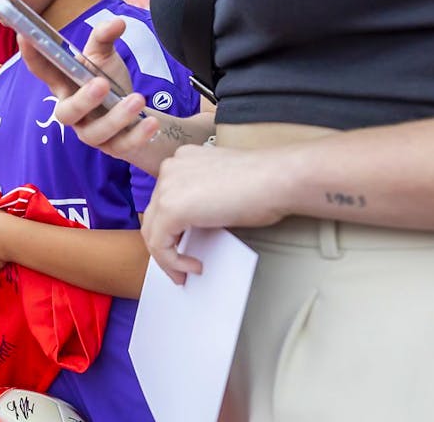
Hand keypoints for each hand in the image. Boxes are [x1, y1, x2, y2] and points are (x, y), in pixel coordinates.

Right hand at [19, 20, 159, 162]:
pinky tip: (151, 123)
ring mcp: (92, 132)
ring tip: (137, 99)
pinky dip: (137, 134)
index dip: (31, 55)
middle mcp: (74, 112)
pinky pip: (122, 146)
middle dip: (82, 100)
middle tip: (101, 83)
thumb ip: (105, 37)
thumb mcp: (105, 57)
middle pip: (66, 113)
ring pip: (95, 133)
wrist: (137, 117)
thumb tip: (116, 23)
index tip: (24, 35)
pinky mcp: (114, 147)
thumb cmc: (111, 84)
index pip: (43, 71)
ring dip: (116, 117)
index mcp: (65, 86)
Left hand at [142, 144, 288, 283]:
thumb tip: (196, 224)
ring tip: (185, 274)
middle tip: (180, 267)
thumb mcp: (222, 188)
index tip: (182, 248)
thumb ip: (202, 198)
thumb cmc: (265, 183)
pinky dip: (173, 262)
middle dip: (165, 246)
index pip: (164, 200)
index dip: (170, 228)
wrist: (280, 178)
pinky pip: (160, 245)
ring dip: (167, 258)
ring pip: (153, 232)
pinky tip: (193, 267)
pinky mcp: (171, 208)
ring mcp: (167, 187)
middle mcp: (170, 169)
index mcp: (182, 160)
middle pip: (154, 216)